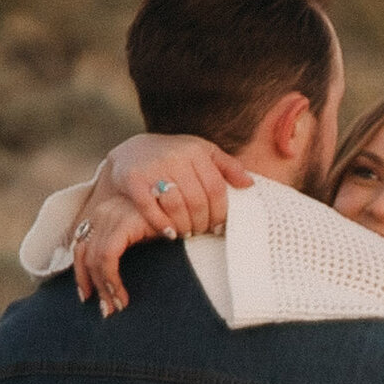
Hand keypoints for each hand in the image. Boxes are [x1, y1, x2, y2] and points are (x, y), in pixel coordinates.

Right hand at [73, 133, 251, 313]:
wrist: (134, 150)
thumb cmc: (176, 156)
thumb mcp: (203, 153)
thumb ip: (228, 167)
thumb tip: (249, 185)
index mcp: (196, 151)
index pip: (215, 188)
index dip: (220, 212)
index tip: (219, 227)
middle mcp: (175, 157)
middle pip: (197, 200)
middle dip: (202, 222)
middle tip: (202, 232)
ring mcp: (153, 167)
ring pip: (176, 205)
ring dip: (184, 226)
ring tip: (187, 233)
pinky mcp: (133, 179)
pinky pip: (150, 207)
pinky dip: (161, 224)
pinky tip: (169, 233)